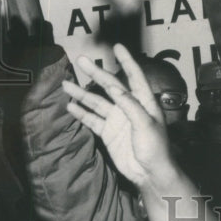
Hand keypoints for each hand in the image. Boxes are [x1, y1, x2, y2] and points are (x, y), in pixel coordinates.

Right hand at [64, 44, 177, 191]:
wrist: (149, 173)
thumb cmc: (155, 147)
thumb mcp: (145, 124)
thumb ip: (130, 106)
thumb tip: (115, 88)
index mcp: (143, 101)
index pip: (134, 76)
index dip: (126, 61)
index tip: (117, 47)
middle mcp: (128, 106)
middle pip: (110, 86)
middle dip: (96, 73)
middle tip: (81, 60)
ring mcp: (117, 119)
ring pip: (96, 102)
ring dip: (82, 93)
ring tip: (66, 84)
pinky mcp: (108, 133)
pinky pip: (92, 120)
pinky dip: (81, 113)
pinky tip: (70, 106)